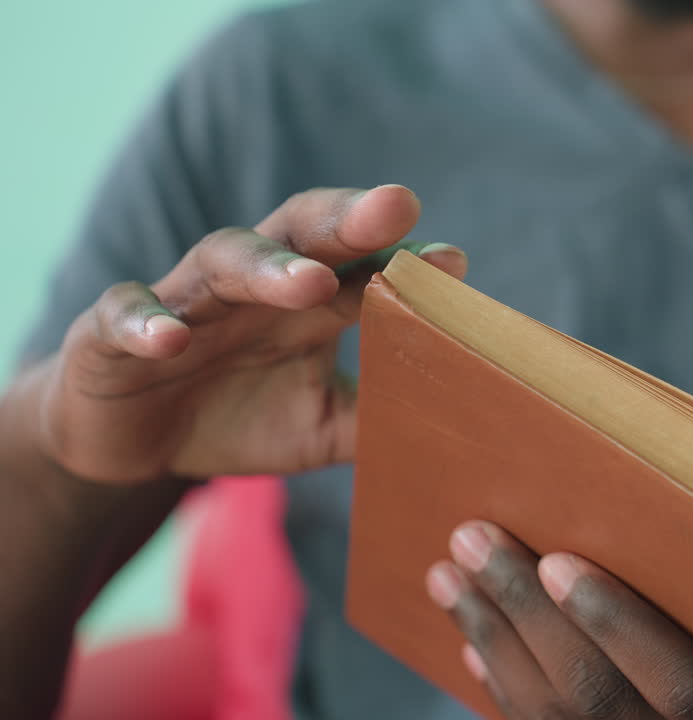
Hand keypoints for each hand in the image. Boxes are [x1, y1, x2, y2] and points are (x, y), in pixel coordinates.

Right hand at [24, 185, 466, 484]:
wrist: (135, 446)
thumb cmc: (240, 419)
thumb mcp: (321, 426)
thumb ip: (380, 417)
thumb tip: (464, 426)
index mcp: (306, 302)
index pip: (362, 266)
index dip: (404, 259)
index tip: (454, 261)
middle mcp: (251, 287)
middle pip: (301, 233)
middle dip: (348, 219)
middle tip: (396, 206)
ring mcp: (184, 302)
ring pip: (224, 260)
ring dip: (267, 267)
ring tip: (310, 280)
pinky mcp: (111, 334)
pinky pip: (125, 316)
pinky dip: (145, 323)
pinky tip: (169, 338)